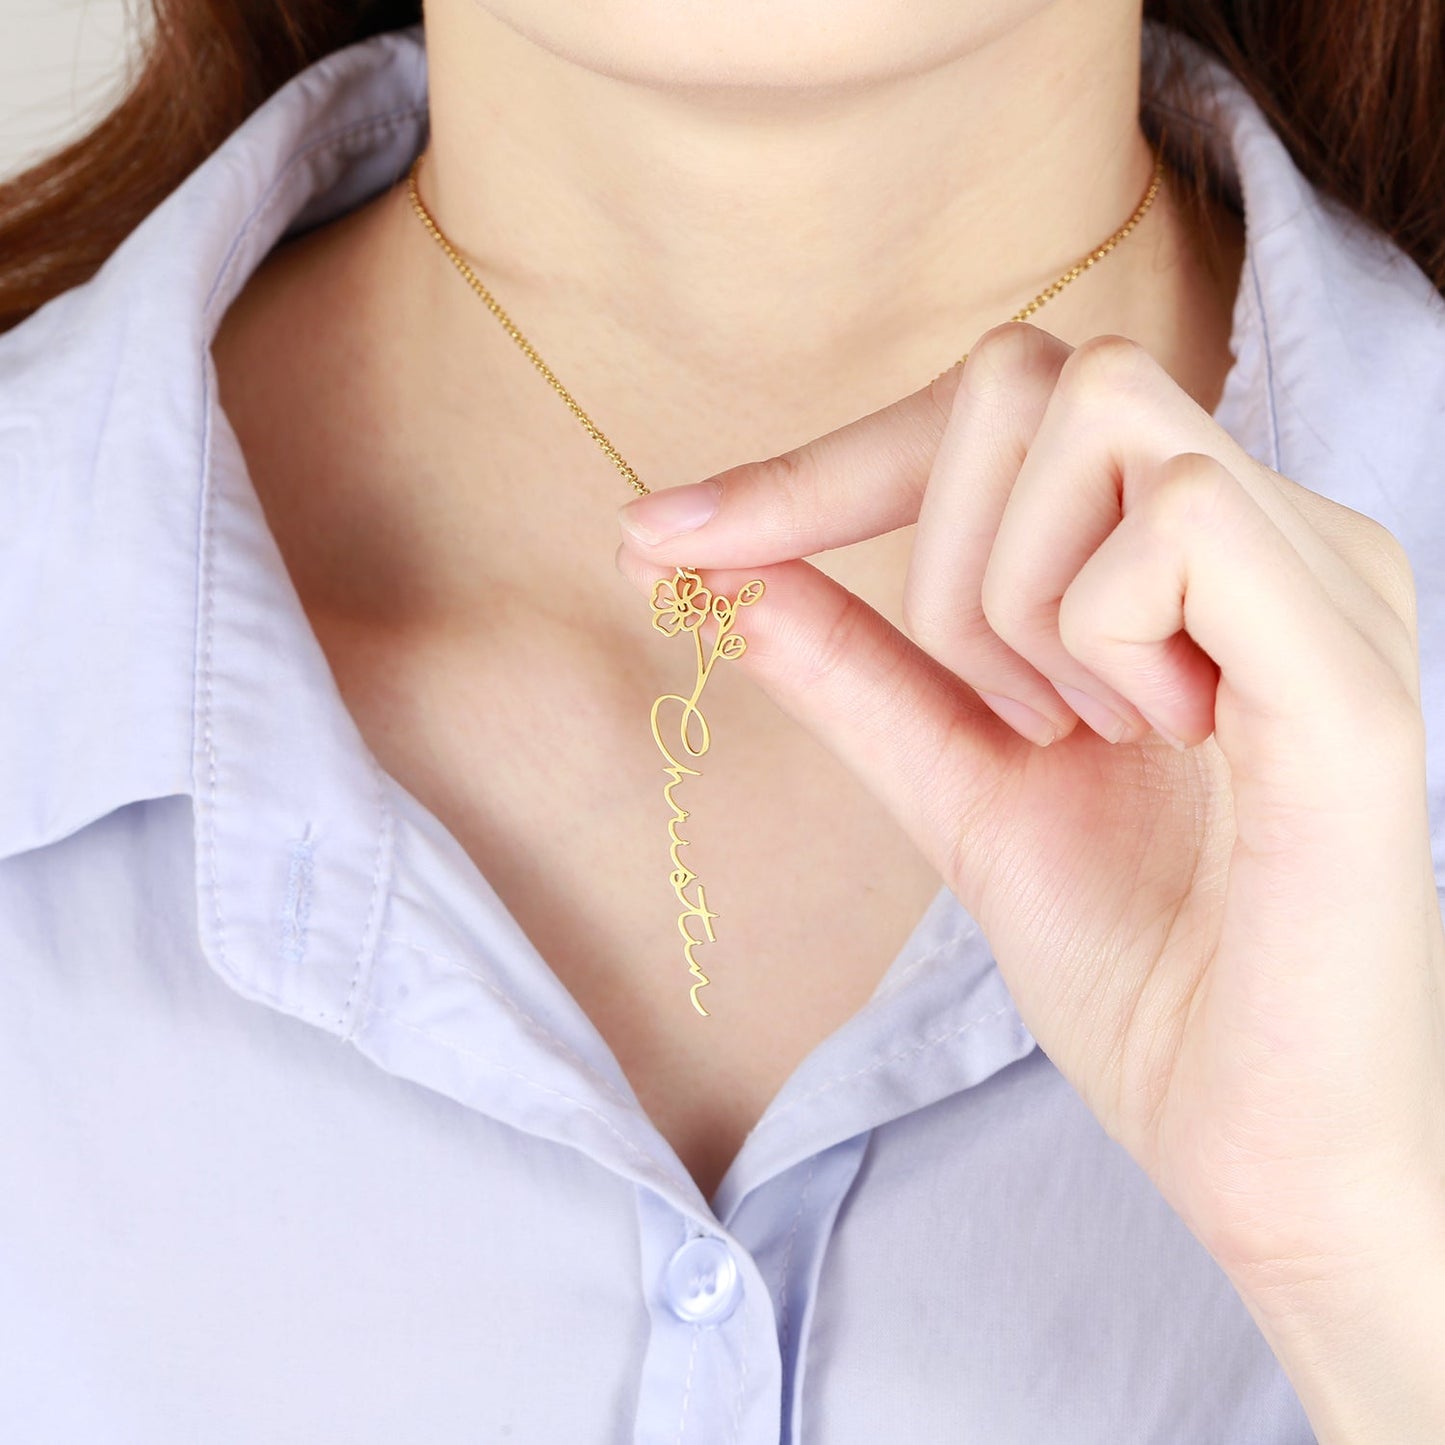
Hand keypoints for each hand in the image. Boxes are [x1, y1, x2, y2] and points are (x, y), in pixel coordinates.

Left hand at [614, 322, 1444, 1296]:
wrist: (1264, 1142)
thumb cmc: (1145, 973)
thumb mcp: (961, 789)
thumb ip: (856, 670)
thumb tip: (715, 572)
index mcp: (1193, 559)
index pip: (989, 405)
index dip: (813, 467)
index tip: (656, 538)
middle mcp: (1275, 528)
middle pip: (1025, 375)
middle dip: (945, 559)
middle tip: (1013, 717)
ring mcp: (1328, 574)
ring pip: (1093, 413)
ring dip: (1017, 601)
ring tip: (1092, 741)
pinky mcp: (1350, 660)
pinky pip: (1178, 517)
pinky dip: (1097, 636)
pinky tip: (1162, 744)